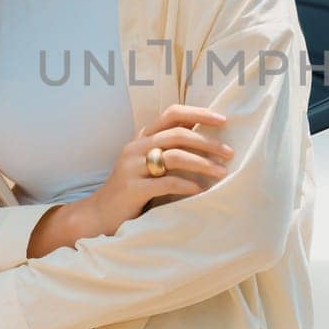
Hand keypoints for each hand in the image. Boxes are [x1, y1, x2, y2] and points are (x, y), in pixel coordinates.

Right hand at [81, 103, 234, 235]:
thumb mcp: (148, 163)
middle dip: (207, 142)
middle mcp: (136, 147)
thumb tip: (205, 138)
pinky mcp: (132, 188)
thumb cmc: (132, 189)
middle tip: (230, 153)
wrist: (98, 214)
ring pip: (174, 156)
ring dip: (202, 163)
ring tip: (222, 172)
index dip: (199, 113)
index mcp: (143, 137)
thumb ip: (169, 149)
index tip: (223, 120)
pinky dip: (186, 185)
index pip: (172, 114)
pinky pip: (165, 183)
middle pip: (178, 134)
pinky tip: (200, 190)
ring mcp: (132, 167)